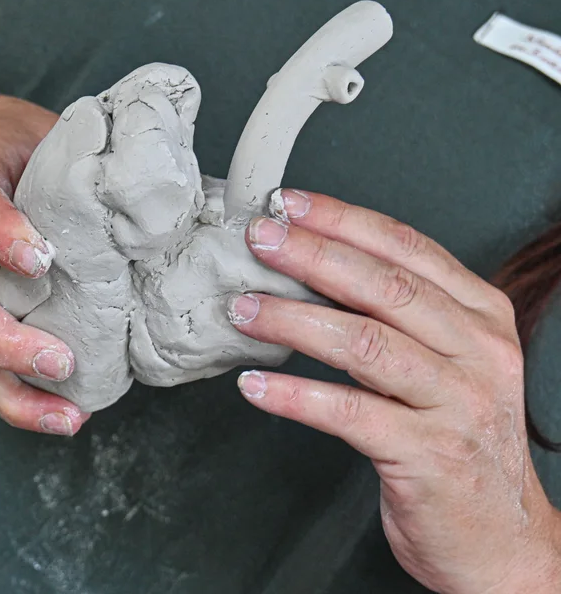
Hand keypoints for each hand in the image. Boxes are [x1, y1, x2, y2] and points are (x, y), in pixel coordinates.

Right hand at [0, 90, 88, 435]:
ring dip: (9, 389)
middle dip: (5, 339)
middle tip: (62, 363)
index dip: (0, 234)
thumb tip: (168, 195)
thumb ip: (87, 164)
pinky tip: (54, 413)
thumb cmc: (11, 148)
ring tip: (65, 417)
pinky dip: (11, 394)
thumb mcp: (45, 134)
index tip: (41, 260)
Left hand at [229, 189, 560, 592]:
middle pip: (383, 286)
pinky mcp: (429, 455)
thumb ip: (401, 318)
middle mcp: (478, 351)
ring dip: (292, 319)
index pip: (407, 248)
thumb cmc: (458, 440)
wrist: (500, 538)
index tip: (290, 204)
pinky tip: (256, 386)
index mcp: (482, 316)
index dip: (343, 220)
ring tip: (241, 309)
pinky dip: (295, 396)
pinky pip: (350, 413)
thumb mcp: (448, 364)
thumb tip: (311, 272)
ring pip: (365, 342)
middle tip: (258, 238)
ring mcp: (458, 403)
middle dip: (311, 255)